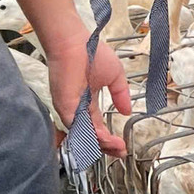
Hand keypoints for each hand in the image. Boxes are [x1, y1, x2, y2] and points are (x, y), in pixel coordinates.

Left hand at [47, 32, 132, 158]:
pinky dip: (90, 135)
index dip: (110, 139)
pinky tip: (104, 138)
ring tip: (116, 145)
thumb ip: (121, 94)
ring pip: (85, 135)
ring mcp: (71, 110)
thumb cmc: (92, 54)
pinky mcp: (65, 107)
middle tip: (121, 151)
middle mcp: (78, 111)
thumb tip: (127, 112)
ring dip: (101, 143)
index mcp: (88, 104)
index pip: (98, 128)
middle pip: (92, 137)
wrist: (74, 42)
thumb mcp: (115, 76)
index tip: (123, 145)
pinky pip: (78, 127)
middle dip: (107, 147)